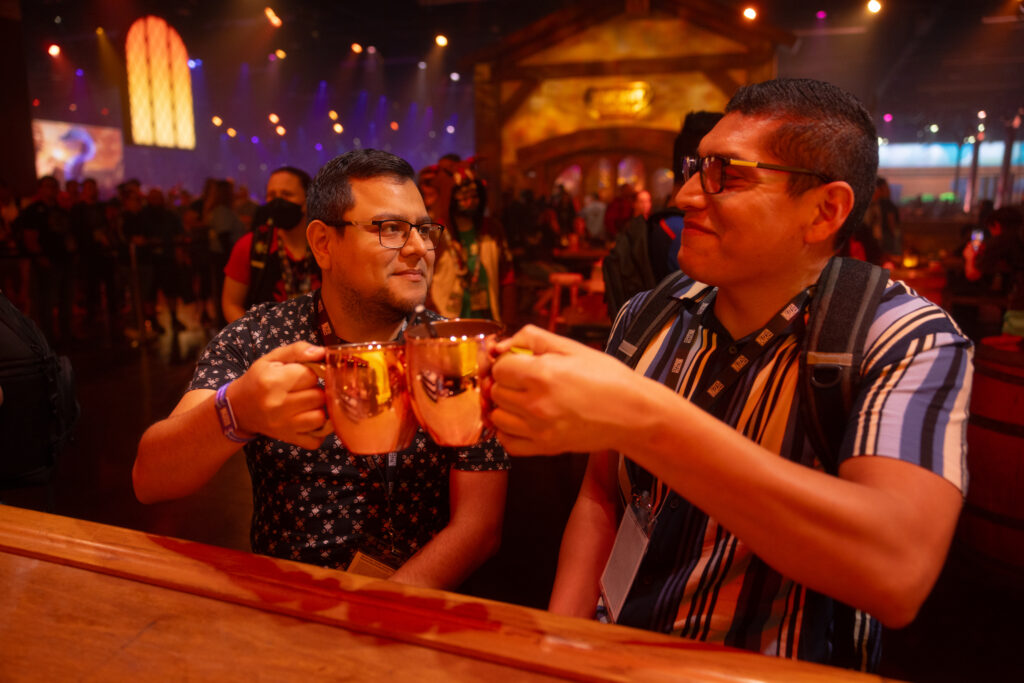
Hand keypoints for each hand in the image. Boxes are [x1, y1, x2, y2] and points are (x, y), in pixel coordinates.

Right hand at [230, 341, 328, 449]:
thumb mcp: (272, 359)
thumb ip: (298, 350)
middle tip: (305, 389)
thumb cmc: (258, 380)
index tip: (302, 374)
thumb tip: (322, 352)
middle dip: (316, 390)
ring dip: (319, 409)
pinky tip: (309, 419)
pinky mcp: (288, 439)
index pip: (310, 375)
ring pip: (320, 417)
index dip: (311, 372)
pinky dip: (318, 431)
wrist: (239, 408)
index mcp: (272, 382)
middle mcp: (277, 406)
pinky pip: (316, 440)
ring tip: (309, 403)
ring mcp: (283, 426)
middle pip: (318, 397)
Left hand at [490, 325, 641, 455]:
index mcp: (541, 374)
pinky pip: (508, 443)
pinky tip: (523, 421)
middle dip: (505, 383)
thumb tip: (500, 345)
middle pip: (495, 392)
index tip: (519, 364)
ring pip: (497, 417)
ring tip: (523, 400)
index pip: (499, 368)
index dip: (507, 363)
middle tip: (524, 381)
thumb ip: (531, 338)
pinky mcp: (545, 448)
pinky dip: (509, 433)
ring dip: (505, 407)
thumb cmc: (606, 377)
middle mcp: (536, 403)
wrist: (632, 412)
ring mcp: (539, 429)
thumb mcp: (571, 347)